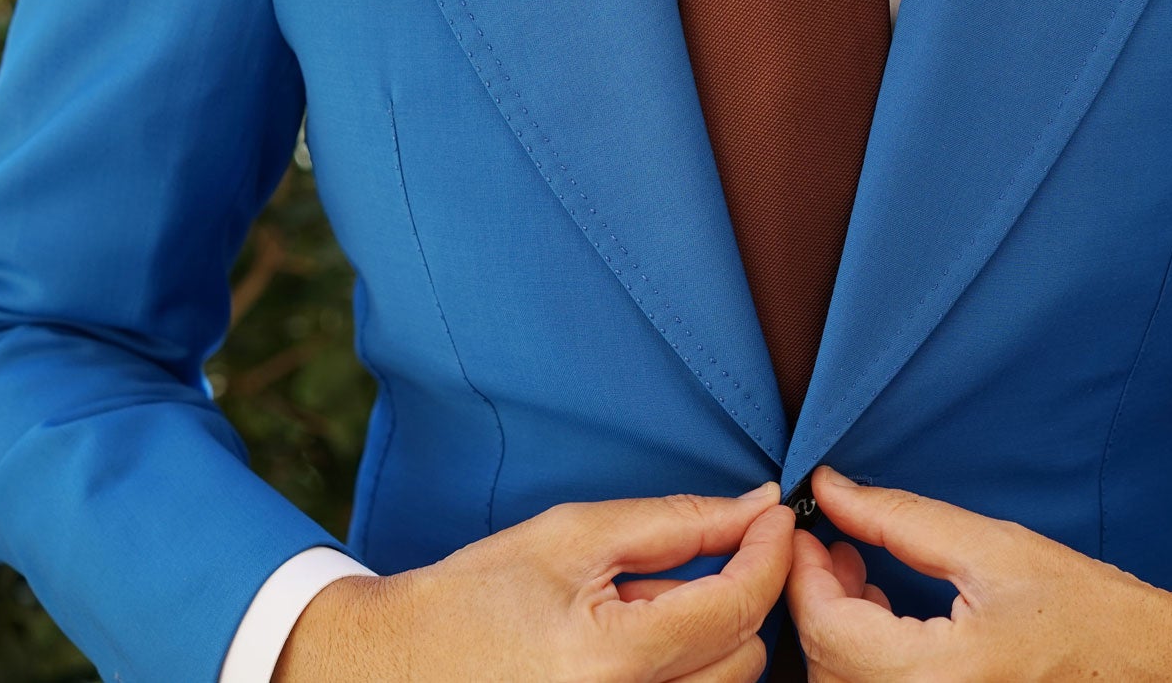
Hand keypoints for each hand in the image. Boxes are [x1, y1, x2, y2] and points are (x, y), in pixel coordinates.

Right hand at [274, 481, 792, 682]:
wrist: (395, 668)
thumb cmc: (476, 597)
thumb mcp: (572, 537)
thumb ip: (675, 523)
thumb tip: (757, 506)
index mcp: (611, 660)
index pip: (736, 606)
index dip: (770, 551)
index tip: (777, 515)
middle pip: (744, 656)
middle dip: (735, 597)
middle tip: (674, 568)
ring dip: (708, 640)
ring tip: (636, 614)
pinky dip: (683, 673)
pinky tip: (635, 650)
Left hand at [783, 466, 1171, 681]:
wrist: (1157, 672)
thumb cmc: (1090, 611)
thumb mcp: (993, 548)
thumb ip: (899, 519)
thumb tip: (828, 489)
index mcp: (940, 675)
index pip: (826, 628)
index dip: (800, 571)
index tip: (803, 525)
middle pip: (825, 664)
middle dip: (814, 598)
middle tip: (833, 542)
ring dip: (835, 629)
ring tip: (861, 572)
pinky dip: (860, 658)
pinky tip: (884, 614)